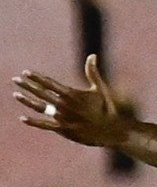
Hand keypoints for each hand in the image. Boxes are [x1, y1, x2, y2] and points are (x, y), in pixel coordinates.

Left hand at [13, 55, 129, 147]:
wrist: (112, 131)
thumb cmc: (107, 109)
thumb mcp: (100, 89)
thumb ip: (92, 72)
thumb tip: (92, 55)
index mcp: (72, 95)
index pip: (50, 84)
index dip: (37, 78)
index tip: (26, 72)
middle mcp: (65, 106)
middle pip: (42, 94)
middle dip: (27, 86)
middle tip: (15, 79)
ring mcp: (63, 118)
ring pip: (41, 108)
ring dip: (26, 101)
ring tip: (15, 94)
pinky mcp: (64, 130)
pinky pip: (45, 125)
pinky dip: (33, 122)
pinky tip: (22, 118)